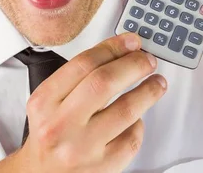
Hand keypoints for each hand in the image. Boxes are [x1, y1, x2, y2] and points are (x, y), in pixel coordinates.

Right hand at [14, 33, 165, 172]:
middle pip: (105, 82)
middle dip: (134, 65)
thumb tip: (119, 53)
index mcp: (45, 102)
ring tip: (157, 83)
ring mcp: (83, 148)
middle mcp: (61, 125)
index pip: (84, 64)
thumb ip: (77, 79)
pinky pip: (131, 138)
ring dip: (148, 91)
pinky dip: (139, 124)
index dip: (113, 47)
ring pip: (127, 110)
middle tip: (147, 60)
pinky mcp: (103, 168)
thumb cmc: (49, 136)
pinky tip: (138, 117)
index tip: (130, 42)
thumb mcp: (48, 103)